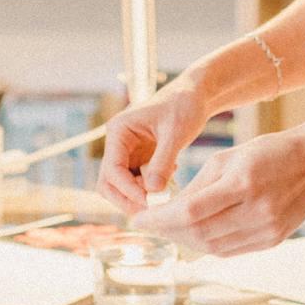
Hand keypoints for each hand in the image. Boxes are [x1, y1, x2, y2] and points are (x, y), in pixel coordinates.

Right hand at [97, 73, 216, 212]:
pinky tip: (169, 180)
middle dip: (127, 198)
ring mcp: (127, 152)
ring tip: (163, 195)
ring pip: (120, 185)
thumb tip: (152, 191)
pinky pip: (136, 182)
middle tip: (152, 209)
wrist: (196, 95)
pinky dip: (148, 189)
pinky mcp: (139, 158)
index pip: (113, 170)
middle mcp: (117, 143)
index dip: (129, 189)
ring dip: (138, 196)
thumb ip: (163, 161)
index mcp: (119, 131)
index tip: (151, 200)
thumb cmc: (185, 105)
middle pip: (108, 182)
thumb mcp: (176, 133)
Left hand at [128, 114, 304, 251]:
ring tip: (171, 228)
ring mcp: (266, 230)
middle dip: (168, 231)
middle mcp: (256, 211)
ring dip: (185, 240)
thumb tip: (167, 212)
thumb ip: (198, 186)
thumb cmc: (269, 152)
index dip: (159, 220)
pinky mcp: (272, 240)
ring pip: (212, 247)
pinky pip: (230, 250)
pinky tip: (198, 232)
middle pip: (198, 234)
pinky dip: (208, 244)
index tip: (138, 219)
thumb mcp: (229, 158)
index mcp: (242, 184)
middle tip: (152, 224)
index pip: (189, 212)